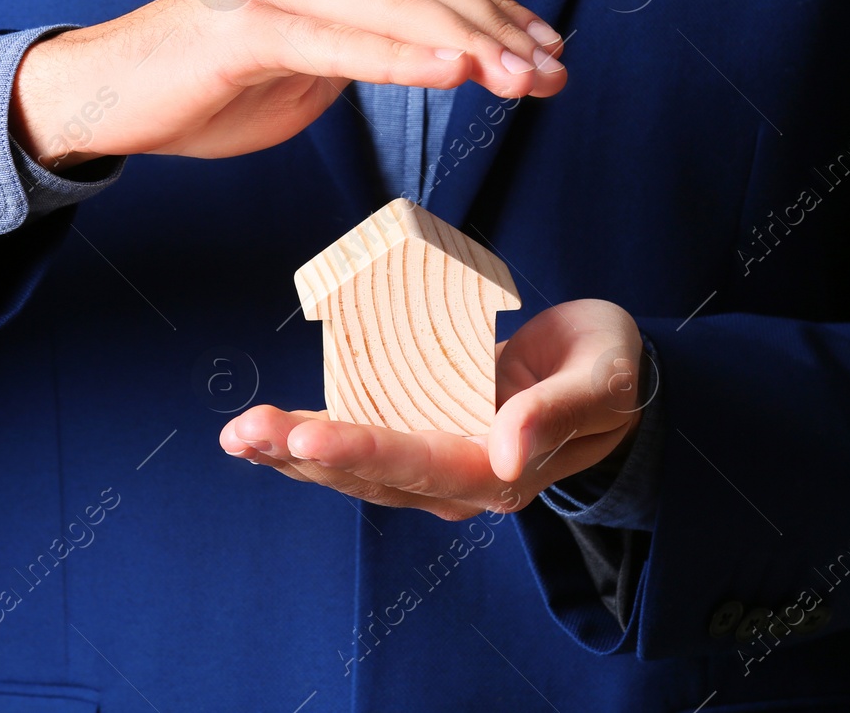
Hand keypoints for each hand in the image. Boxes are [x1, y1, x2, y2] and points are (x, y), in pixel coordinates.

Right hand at [10, 0, 566, 168]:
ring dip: (469, 43)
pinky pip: (340, 41)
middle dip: (500, 31)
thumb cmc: (211, 85)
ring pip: (395, 8)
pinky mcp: (247, 27)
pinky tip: (456, 70)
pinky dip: (402, 56)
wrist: (109, 97)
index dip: (499, 14)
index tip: (554, 51)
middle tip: (556, 71)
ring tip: (525, 76)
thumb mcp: (315, 54)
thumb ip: (380, 22)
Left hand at [218, 299, 644, 520]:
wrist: (611, 373)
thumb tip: (506, 454)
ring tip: (238, 432)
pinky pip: (359, 441)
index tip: (309, 436)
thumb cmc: (611, 372)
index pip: (425, 467)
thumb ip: (557, 415)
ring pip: (354, 469)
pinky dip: (309, 437)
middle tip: (246, 430)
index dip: (365, 454)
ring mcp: (437, 460)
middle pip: (373, 476)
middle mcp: (461, 478)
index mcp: (505, 471)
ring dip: (292, 452)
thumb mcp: (602, 381)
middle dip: (304, 454)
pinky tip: (266, 430)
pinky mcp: (422, 433)